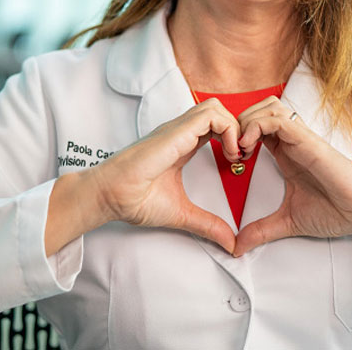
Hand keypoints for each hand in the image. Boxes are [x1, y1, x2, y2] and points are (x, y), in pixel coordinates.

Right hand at [88, 98, 240, 252]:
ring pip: (215, 107)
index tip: (238, 164)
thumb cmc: (134, 200)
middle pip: (218, 111)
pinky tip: (228, 153)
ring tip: (235, 155)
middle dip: (238, 129)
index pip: (214, 126)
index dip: (232, 139)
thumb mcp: (182, 213)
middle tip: (241, 157)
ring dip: (234, 127)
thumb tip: (230, 243)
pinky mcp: (176, 132)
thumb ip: (207, 225)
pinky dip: (227, 129)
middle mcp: (181, 133)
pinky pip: (210, 115)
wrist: (110, 196)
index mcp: (182, 145)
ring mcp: (177, 129)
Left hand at [233, 97, 351, 255]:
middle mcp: (292, 141)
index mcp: (286, 153)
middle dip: (238, 123)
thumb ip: (261, 230)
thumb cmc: (336, 210)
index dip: (238, 135)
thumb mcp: (288, 222)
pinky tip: (249, 147)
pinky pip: (277, 120)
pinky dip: (257, 126)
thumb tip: (238, 247)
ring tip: (240, 147)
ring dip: (247, 121)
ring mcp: (300, 138)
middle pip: (259, 108)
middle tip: (231, 150)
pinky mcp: (307, 140)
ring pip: (267, 107)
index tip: (230, 159)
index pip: (257, 126)